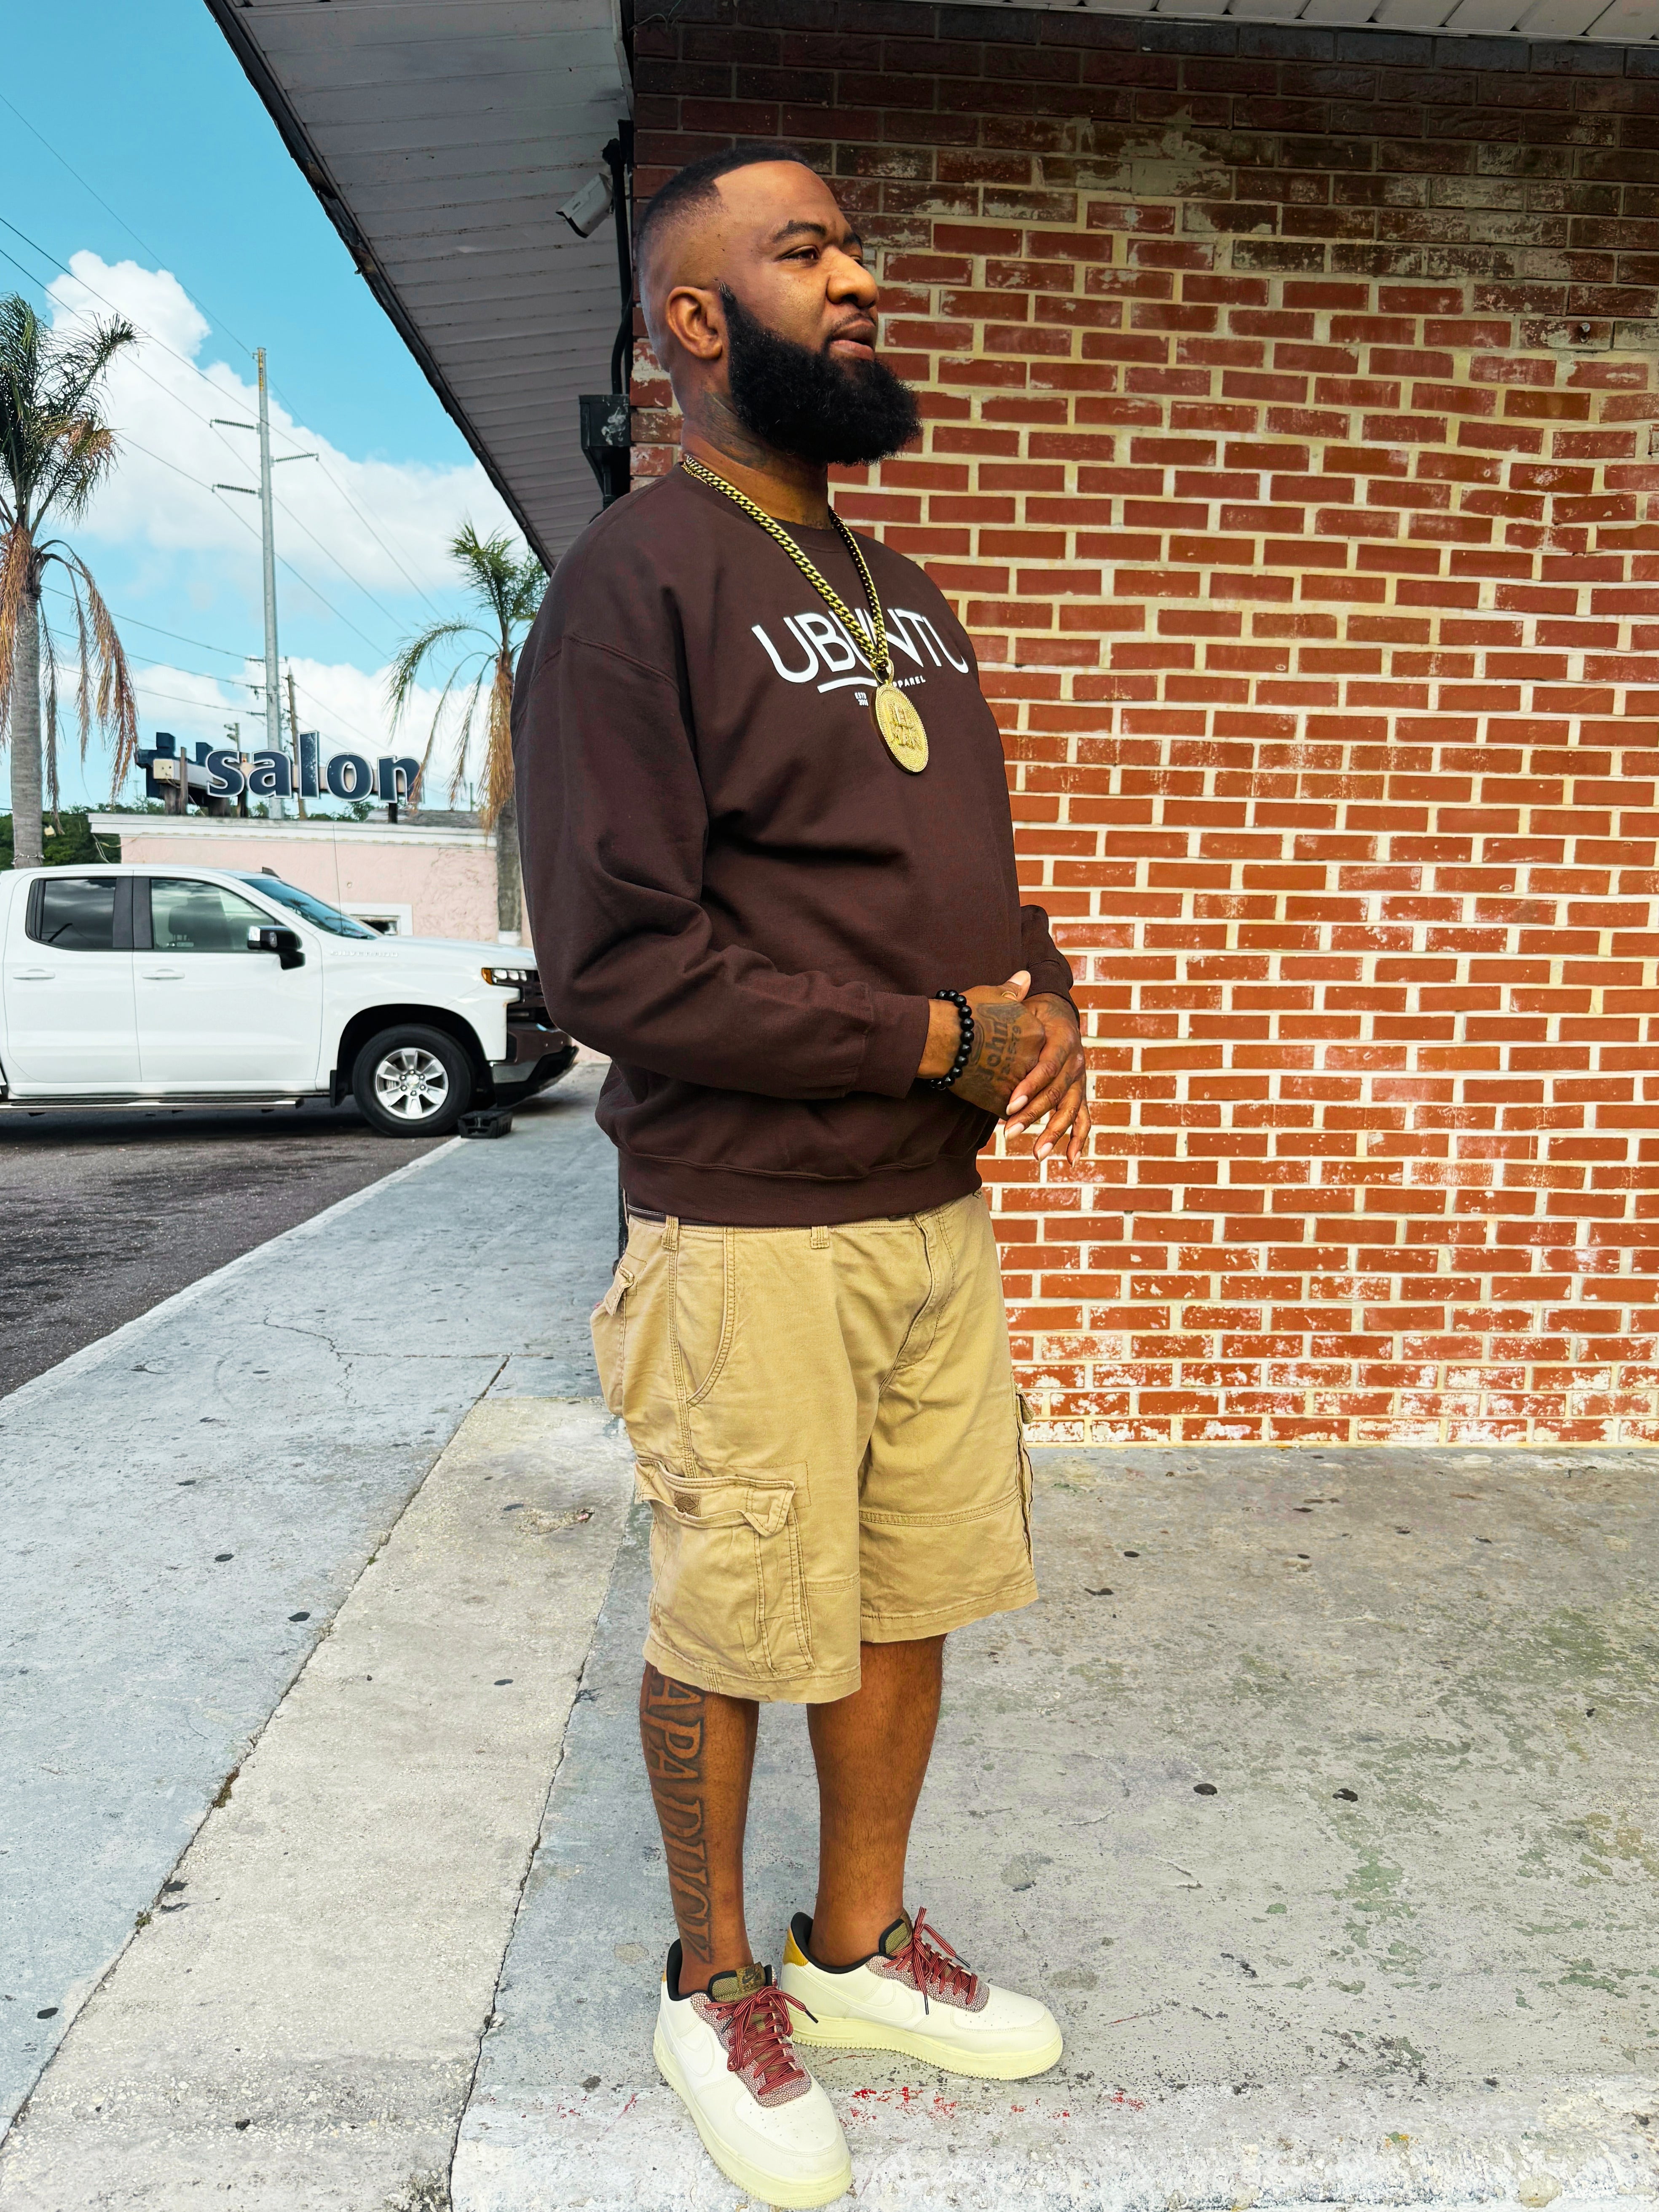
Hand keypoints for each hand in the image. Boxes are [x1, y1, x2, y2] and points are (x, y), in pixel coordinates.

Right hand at [918, 971, 1044, 1114]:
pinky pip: (1009, 1110)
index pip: (1036, 1044)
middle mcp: (1033, 1059)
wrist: (944, 1038)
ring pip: (1023, 1093)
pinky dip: (1003, 1109)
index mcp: (1036, 1033)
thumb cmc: (966, 1014)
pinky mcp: (1003, 1101)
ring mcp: (1019, 1082)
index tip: (1006, 1047)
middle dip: (1021, 1072)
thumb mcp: (993, 995)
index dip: (1020, 1047)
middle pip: (1032, 1069)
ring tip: (995, 1088)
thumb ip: (1014, 990)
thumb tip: (1026, 976)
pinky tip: (992, 1103)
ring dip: (1015, 1095)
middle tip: (1001, 1069)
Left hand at [1005, 994, 1089, 1167]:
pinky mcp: (1079, 1094)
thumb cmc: (1032, 1014)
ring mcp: (1080, 1081)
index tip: (1009, 1105)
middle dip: (1033, 1116)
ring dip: (1053, 1134)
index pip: (1047, 1068)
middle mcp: (1077, 1062)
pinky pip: (1083, 1119)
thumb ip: (1018, 996)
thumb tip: (1020, 977)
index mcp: (1063, 1041)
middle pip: (1057, 1094)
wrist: (1057, 1017)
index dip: (1029, 1087)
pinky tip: (1069, 1160)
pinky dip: (1078, 1140)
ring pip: (1070, 1111)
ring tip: (1036, 1154)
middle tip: (1009, 1133)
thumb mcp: (1026, 1005)